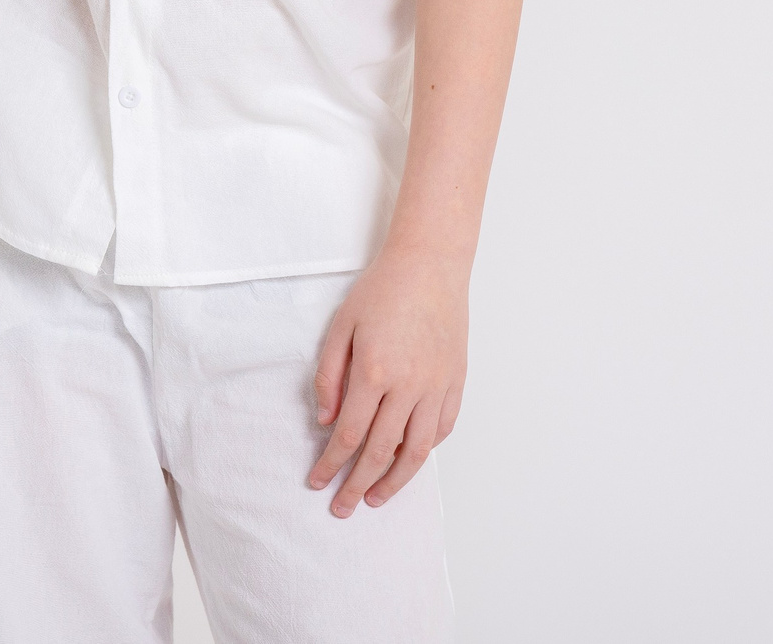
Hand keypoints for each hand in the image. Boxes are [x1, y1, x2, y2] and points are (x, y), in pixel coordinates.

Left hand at [308, 246, 468, 516]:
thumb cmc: (382, 291)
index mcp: (374, 371)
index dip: (331, 465)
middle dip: (357, 485)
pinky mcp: (456, 382)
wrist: (431, 265)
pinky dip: (425, 450)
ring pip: (417, 450)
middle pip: (380, 452)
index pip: (349, 435)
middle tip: (342, 508)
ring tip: (376, 498)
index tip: (317, 482)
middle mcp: (409, 385)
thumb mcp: (340, 326)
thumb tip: (324, 422)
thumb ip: (328, 376)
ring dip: (395, 481)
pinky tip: (409, 459)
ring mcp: (437, 386)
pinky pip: (442, 428)